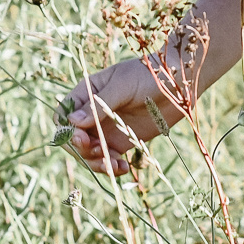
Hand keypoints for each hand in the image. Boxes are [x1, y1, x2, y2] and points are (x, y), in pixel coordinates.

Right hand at [58, 55, 195, 174]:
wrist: (180, 82)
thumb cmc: (149, 74)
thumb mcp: (123, 85)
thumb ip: (99, 105)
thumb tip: (72, 122)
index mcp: (87, 93)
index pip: (63, 115)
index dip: (66, 130)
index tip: (81, 137)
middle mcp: (92, 113)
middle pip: (73, 139)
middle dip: (81, 149)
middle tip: (98, 151)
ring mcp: (106, 128)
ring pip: (89, 153)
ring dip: (96, 162)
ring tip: (113, 165)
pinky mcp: (122, 141)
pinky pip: (109, 158)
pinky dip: (112, 166)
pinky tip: (123, 168)